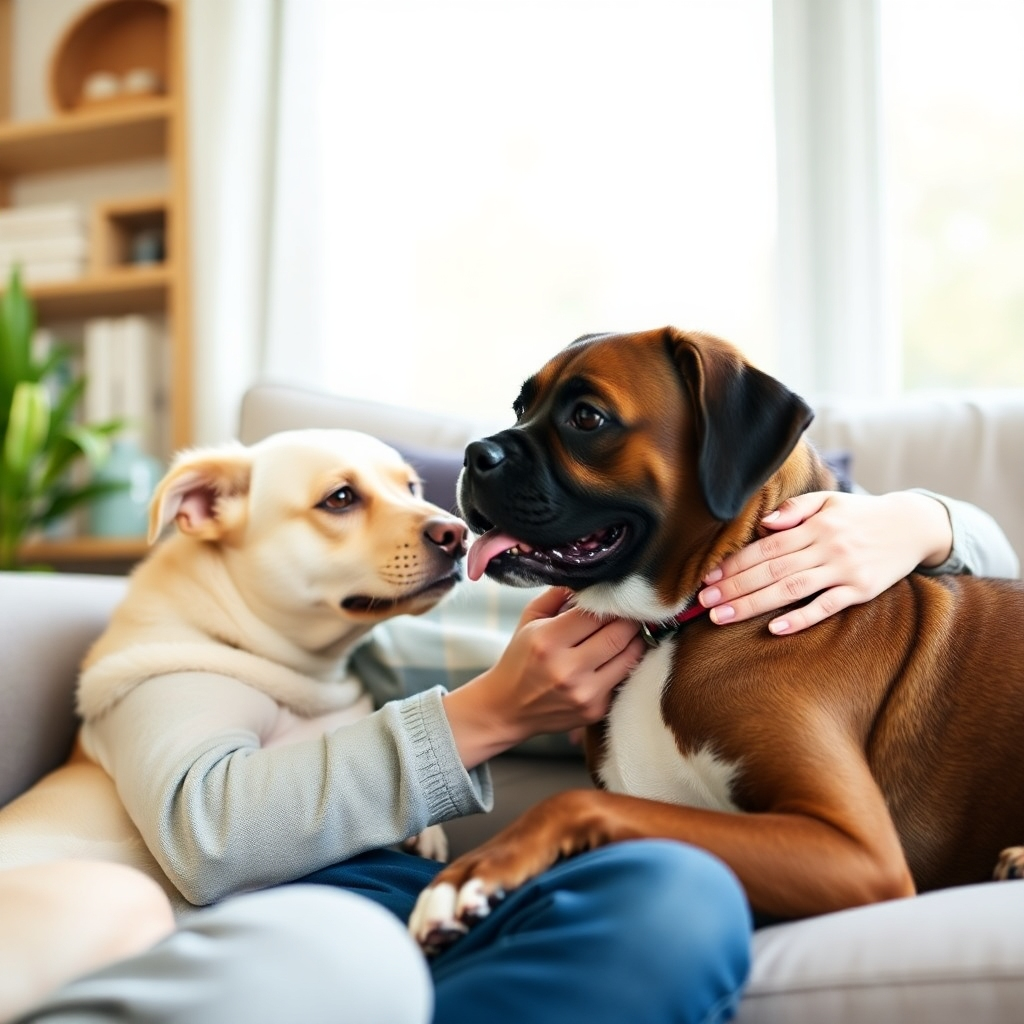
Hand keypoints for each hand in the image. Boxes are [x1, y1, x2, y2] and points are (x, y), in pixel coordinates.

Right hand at [442, 587, 644, 768]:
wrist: (507, 708)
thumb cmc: (519, 658)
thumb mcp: (530, 619)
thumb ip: (558, 594)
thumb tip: (589, 576)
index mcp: (547, 640)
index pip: (596, 613)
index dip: (612, 603)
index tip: (618, 597)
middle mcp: (567, 668)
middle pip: (619, 634)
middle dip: (630, 619)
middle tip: (633, 611)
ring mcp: (584, 693)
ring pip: (629, 656)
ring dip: (635, 640)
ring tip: (631, 630)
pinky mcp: (596, 710)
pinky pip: (624, 678)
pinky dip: (626, 663)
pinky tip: (620, 654)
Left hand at [699, 491, 952, 634]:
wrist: (912, 526)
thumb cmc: (859, 515)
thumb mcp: (828, 501)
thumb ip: (794, 510)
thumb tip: (764, 522)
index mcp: (814, 525)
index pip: (765, 546)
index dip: (735, 563)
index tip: (708, 578)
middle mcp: (827, 547)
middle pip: (772, 570)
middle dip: (734, 587)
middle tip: (704, 602)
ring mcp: (845, 570)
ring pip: (792, 589)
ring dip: (754, 604)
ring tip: (723, 617)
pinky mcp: (862, 591)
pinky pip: (827, 607)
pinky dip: (801, 618)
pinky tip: (775, 629)